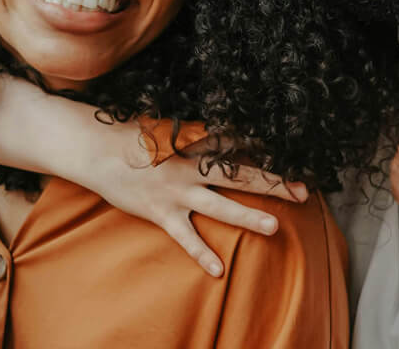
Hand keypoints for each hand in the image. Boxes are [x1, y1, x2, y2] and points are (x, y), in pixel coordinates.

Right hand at [84, 132, 310, 277]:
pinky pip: (185, 237)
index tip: (294, 151)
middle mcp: (190, 166)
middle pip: (239, 174)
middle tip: (302, 192)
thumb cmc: (133, 136)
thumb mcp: (168, 127)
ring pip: (219, 204)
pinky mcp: (161, 213)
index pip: (237, 142)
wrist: (96, 150)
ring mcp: (176, 191)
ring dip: (247, 216)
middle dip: (271, 183)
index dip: (266, 146)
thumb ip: (195, 132)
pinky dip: (201, 254)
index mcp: (194, 141)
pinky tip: (219, 271)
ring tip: (275, 227)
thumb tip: (222, 129)